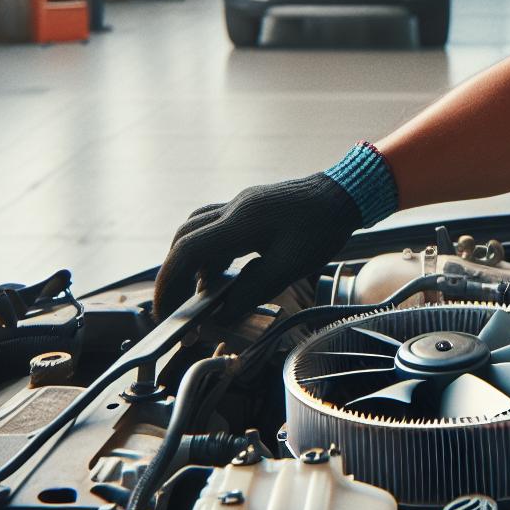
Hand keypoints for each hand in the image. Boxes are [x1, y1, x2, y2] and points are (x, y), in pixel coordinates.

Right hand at [153, 173, 360, 316]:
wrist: (343, 193)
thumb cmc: (323, 228)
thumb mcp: (290, 267)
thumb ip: (253, 291)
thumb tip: (222, 315)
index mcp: (241, 222)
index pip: (188, 251)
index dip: (170, 282)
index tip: (166, 311)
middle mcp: (232, 209)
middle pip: (183, 240)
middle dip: (173, 276)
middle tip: (175, 308)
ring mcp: (237, 206)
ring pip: (195, 233)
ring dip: (190, 264)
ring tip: (200, 298)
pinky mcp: (245, 208)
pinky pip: (212, 229)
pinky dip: (208, 255)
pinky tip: (221, 277)